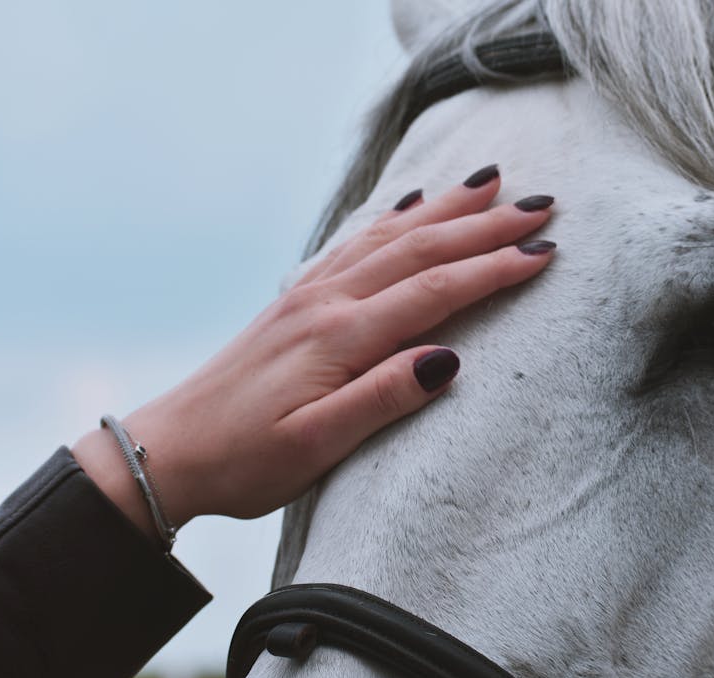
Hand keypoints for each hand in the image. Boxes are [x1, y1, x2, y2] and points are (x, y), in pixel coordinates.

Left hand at [72, 166, 555, 542]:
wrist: (170, 450)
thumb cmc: (245, 459)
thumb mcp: (316, 446)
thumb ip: (383, 399)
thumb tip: (448, 359)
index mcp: (341, 336)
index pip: (434, 289)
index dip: (493, 268)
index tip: (544, 250)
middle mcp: (328, 301)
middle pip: (420, 248)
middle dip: (484, 224)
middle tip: (540, 203)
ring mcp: (310, 295)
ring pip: (390, 236)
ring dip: (444, 209)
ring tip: (487, 183)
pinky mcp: (297, 301)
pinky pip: (355, 244)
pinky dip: (392, 219)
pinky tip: (408, 206)